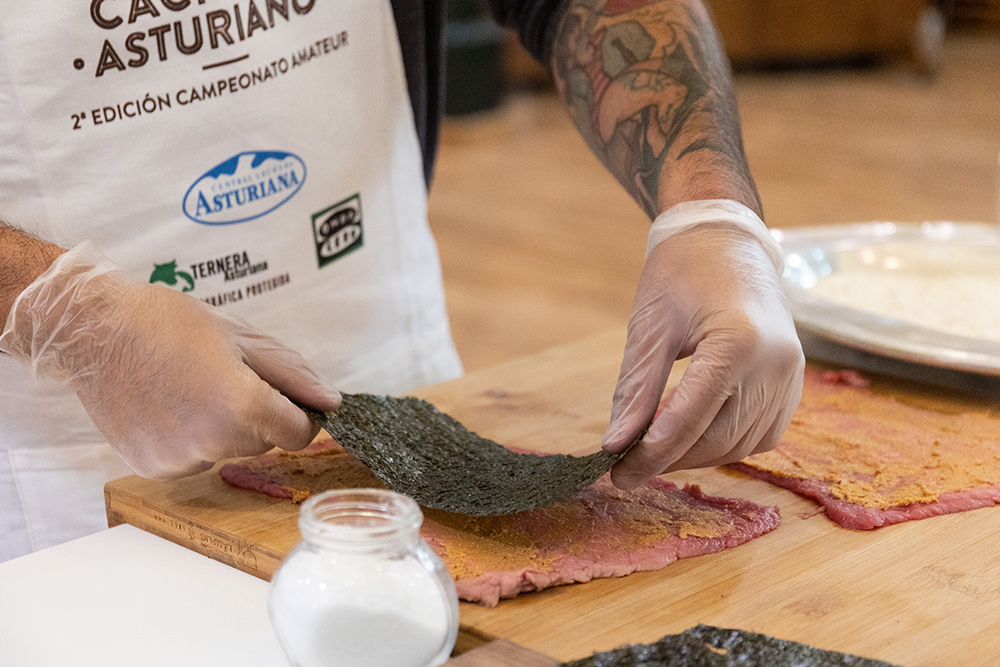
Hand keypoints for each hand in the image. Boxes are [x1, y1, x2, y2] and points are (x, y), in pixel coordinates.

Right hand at [0, 243, 340, 478]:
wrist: (93, 332)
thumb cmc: (167, 323)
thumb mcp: (241, 337)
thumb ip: (291, 374)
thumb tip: (331, 400)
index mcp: (242, 405)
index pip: (300, 434)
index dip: (300, 414)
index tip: (285, 395)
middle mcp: (214, 442)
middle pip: (265, 443)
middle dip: (259, 415)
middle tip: (226, 376)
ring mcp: (181, 459)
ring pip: (229, 451)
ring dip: (225, 428)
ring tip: (192, 387)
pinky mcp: (154, 468)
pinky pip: (194, 459)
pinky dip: (192, 438)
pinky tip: (169, 406)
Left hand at [602, 200, 803, 488]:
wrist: (725, 239)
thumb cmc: (681, 272)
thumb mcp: (650, 328)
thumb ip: (636, 391)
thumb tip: (616, 445)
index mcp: (739, 342)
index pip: (690, 419)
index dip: (651, 454)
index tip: (618, 473)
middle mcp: (776, 363)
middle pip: (717, 438)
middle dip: (669, 458)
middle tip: (626, 464)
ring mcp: (792, 375)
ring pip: (739, 444)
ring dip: (695, 454)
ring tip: (653, 447)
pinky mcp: (793, 383)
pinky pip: (760, 434)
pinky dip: (724, 443)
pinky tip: (690, 434)